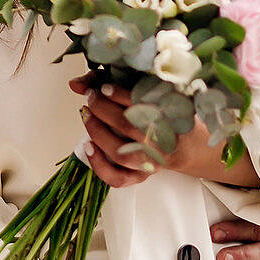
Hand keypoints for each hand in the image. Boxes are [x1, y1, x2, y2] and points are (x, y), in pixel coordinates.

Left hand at [68, 78, 259, 188]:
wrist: (185, 144)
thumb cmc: (162, 112)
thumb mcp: (150, 91)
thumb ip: (112, 81)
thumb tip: (74, 84)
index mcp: (171, 115)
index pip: (143, 104)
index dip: (119, 94)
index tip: (104, 86)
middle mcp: (162, 141)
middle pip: (128, 126)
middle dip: (103, 109)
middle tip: (92, 96)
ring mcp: (151, 162)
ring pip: (120, 153)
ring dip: (98, 133)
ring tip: (87, 115)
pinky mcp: (141, 176)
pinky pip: (118, 178)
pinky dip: (99, 165)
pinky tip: (88, 146)